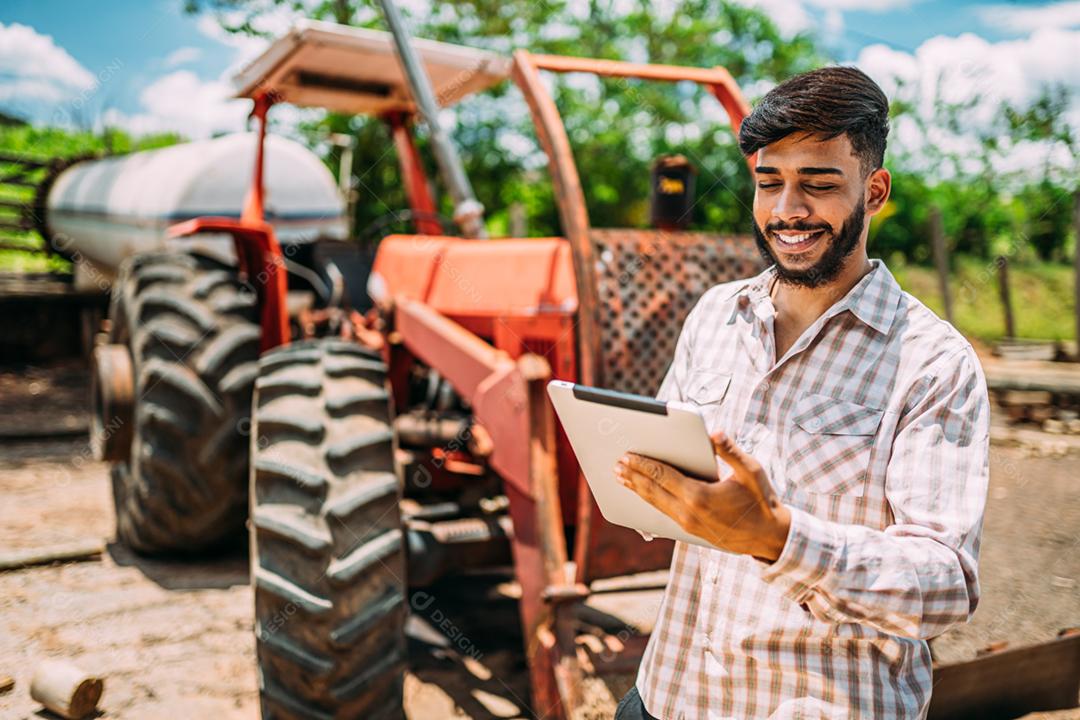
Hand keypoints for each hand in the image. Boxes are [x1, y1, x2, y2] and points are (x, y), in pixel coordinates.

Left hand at [614, 431, 790, 561]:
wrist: (769, 537)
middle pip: (652, 491)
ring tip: (621, 478)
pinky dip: (649, 502)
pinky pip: (663, 514)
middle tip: (615, 464)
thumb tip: (715, 433)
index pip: (663, 476)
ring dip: (637, 489)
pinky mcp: (690, 530)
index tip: (627, 455)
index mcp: (700, 496)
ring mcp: (688, 524)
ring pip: (655, 504)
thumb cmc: (761, 500)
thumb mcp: (752, 472)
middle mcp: (689, 513)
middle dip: (633, 476)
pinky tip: (641, 495)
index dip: (643, 465)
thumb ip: (731, 451)